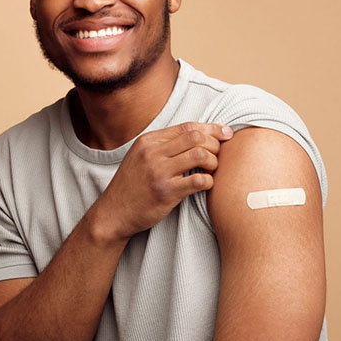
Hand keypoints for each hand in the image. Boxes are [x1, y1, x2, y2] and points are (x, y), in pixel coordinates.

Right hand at [89, 122, 233, 242]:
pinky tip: (206, 184)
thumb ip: (163, 146)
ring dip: (213, 162)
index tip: (226, 133)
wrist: (114, 213)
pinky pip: (198, 180)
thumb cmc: (132, 186)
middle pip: (196, 137)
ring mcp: (158, 172)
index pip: (187, 127)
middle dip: (215, 144)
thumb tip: (197, 136)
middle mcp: (153, 153)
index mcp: (148, 141)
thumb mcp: (141, 157)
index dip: (211, 128)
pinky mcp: (165, 192)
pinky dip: (208, 181)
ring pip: (200, 155)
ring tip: (211, 170)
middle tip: (219, 155)